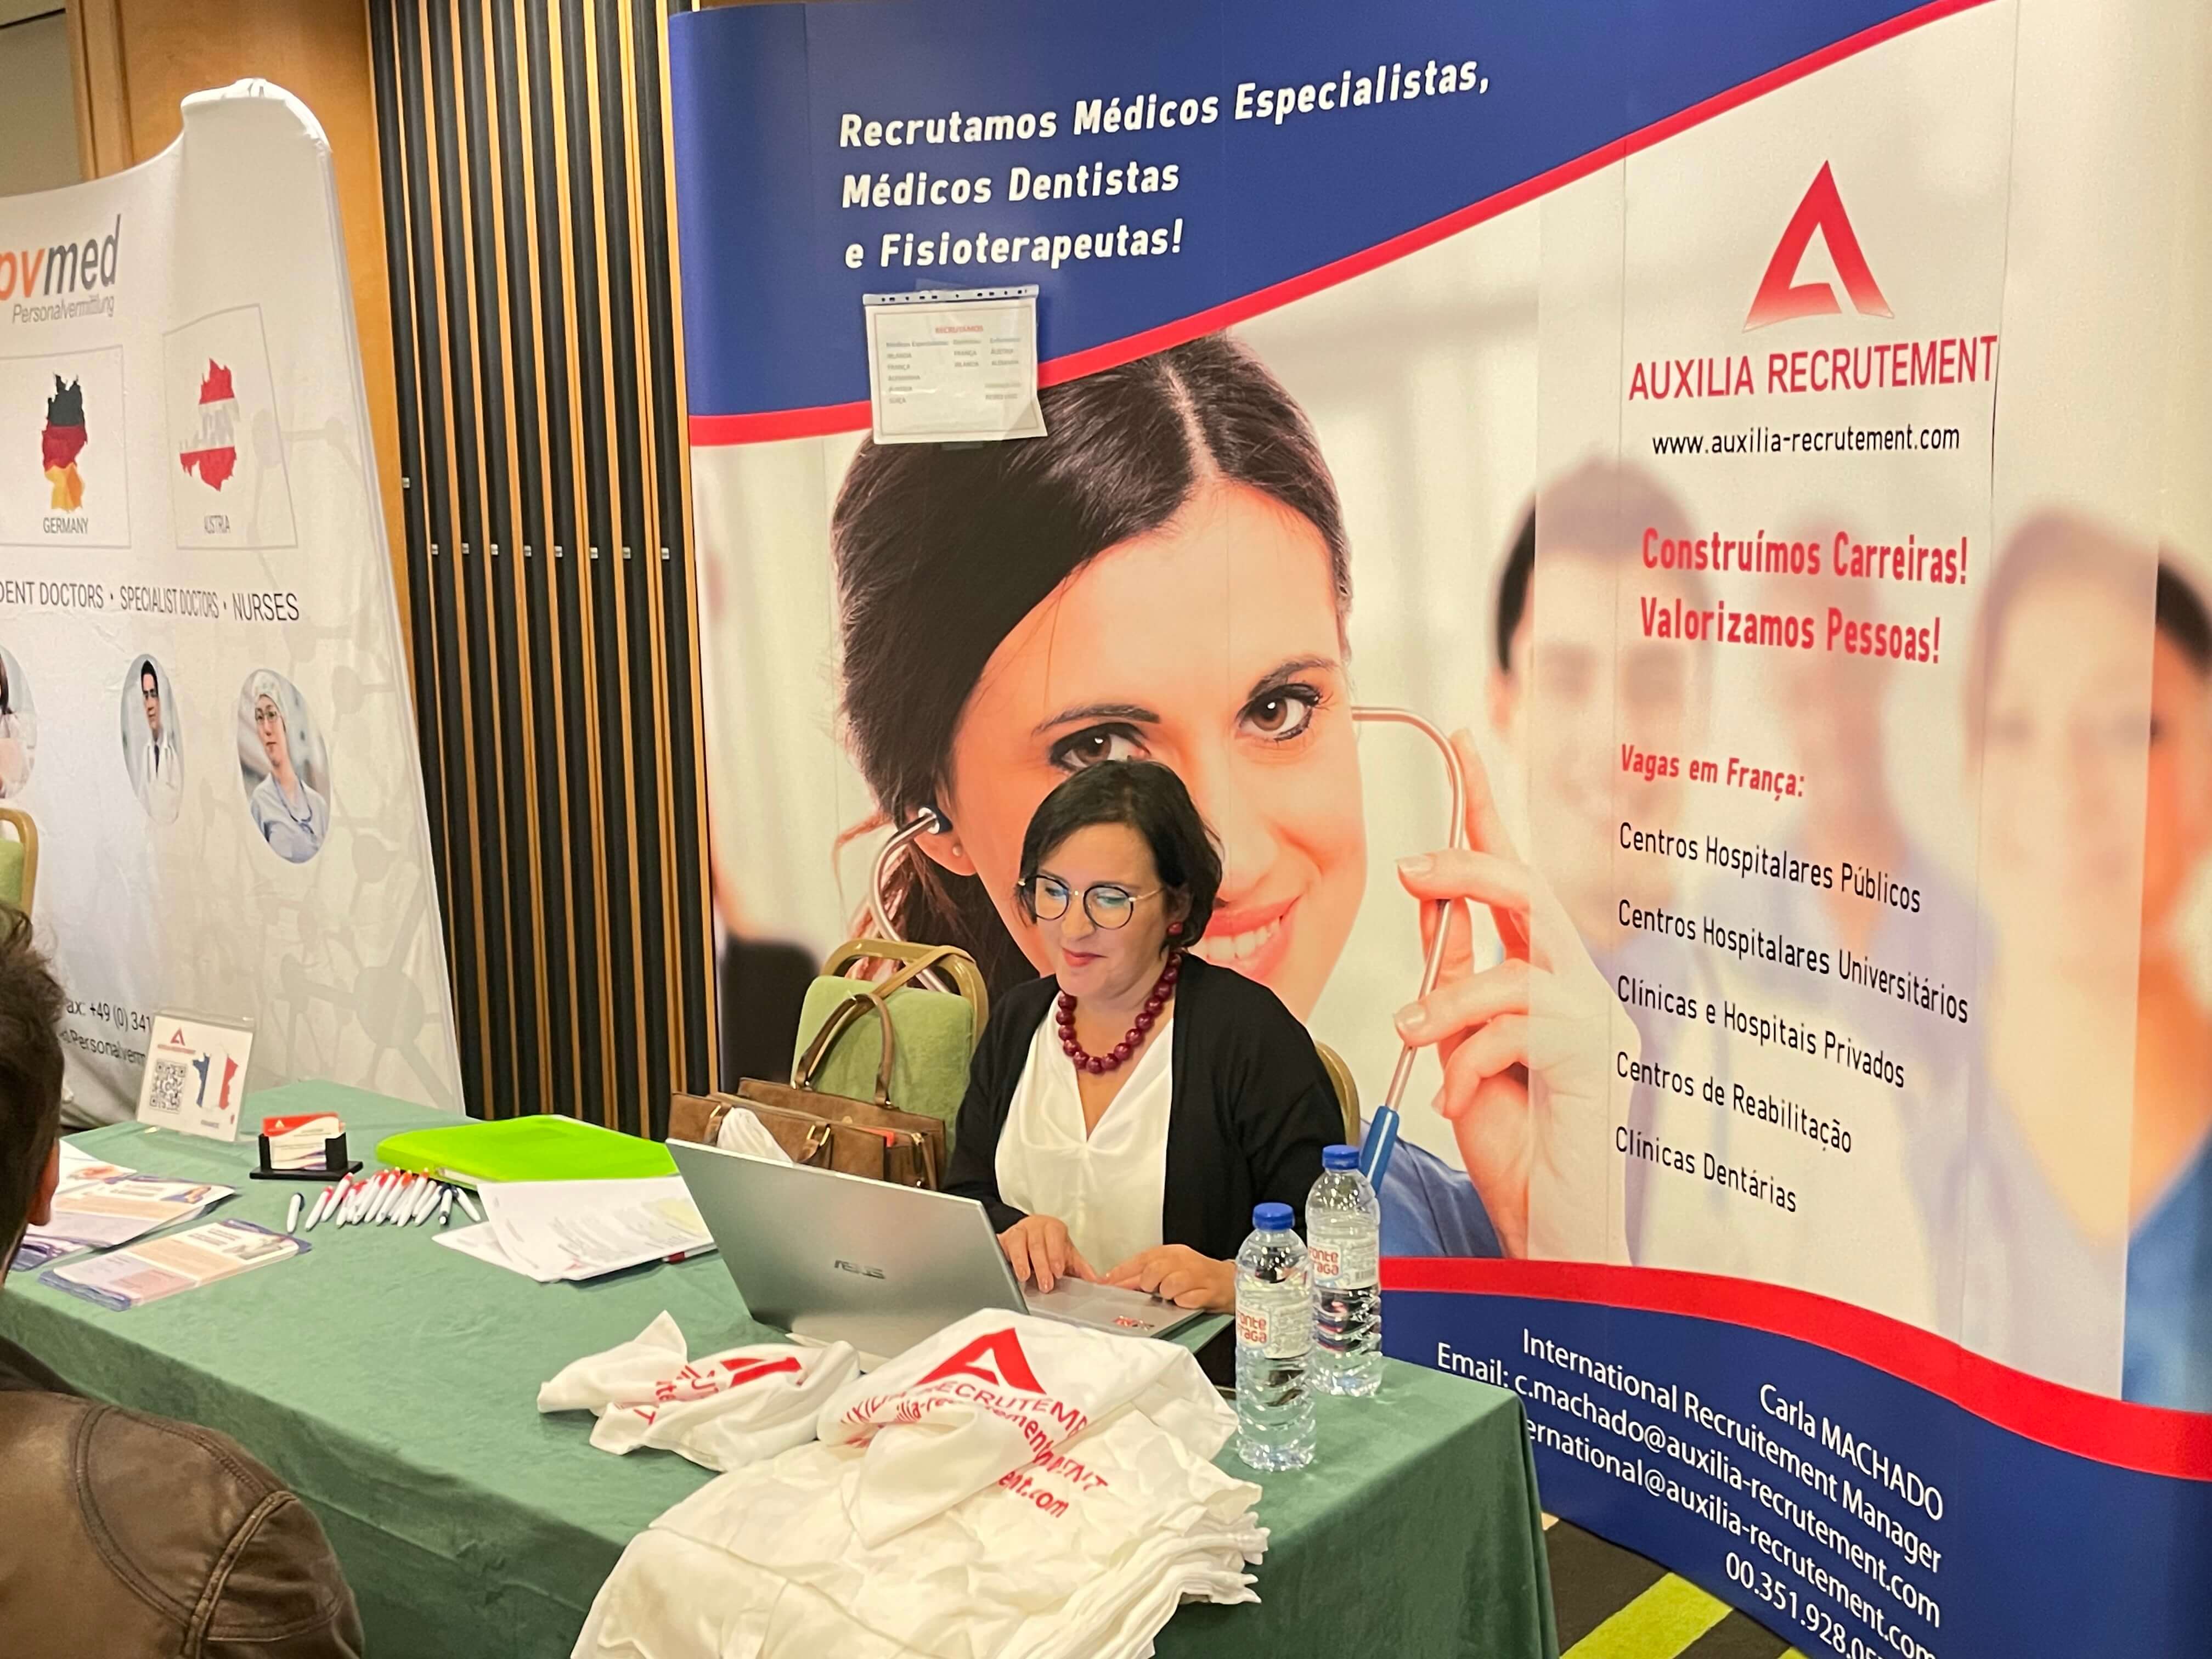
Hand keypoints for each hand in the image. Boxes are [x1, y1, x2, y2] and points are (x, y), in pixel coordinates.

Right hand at [997, 1214, 1094, 1292]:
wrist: (1030, 1237)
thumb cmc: (1051, 1247)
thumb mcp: (1067, 1255)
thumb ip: (1081, 1267)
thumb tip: (1096, 1281)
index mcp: (1053, 1227)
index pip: (1055, 1236)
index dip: (1056, 1254)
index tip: (1058, 1271)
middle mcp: (1035, 1226)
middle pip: (1036, 1243)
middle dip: (1041, 1265)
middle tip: (1045, 1284)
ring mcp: (1017, 1231)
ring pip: (1017, 1241)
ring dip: (1021, 1261)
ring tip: (1025, 1276)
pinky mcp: (1002, 1239)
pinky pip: (1000, 1245)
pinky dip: (1004, 1257)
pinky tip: (1006, 1268)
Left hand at [1105, 1244, 1234, 1310]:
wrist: (1230, 1282)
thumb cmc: (1196, 1277)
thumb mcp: (1170, 1269)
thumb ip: (1143, 1274)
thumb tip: (1113, 1281)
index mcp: (1171, 1252)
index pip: (1141, 1260)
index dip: (1122, 1274)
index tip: (1107, 1285)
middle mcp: (1184, 1260)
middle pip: (1153, 1271)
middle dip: (1147, 1284)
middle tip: (1152, 1292)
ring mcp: (1198, 1275)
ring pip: (1171, 1285)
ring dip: (1167, 1295)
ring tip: (1172, 1297)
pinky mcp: (1210, 1291)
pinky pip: (1189, 1300)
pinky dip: (1184, 1303)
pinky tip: (1185, 1302)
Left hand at [1392, 730, 1625, 1259]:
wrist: (1548, 1225)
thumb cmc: (1512, 1139)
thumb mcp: (1462, 1042)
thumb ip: (1454, 974)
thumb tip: (1428, 901)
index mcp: (1541, 971)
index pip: (1514, 872)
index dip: (1487, 805)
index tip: (1463, 742)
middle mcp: (1576, 983)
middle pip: (1527, 888)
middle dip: (1466, 866)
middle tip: (1410, 869)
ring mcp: (1591, 1019)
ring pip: (1513, 966)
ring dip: (1448, 1003)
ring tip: (1414, 1039)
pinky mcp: (1590, 1059)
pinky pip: (1517, 1027)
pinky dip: (1471, 1060)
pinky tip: (1457, 1098)